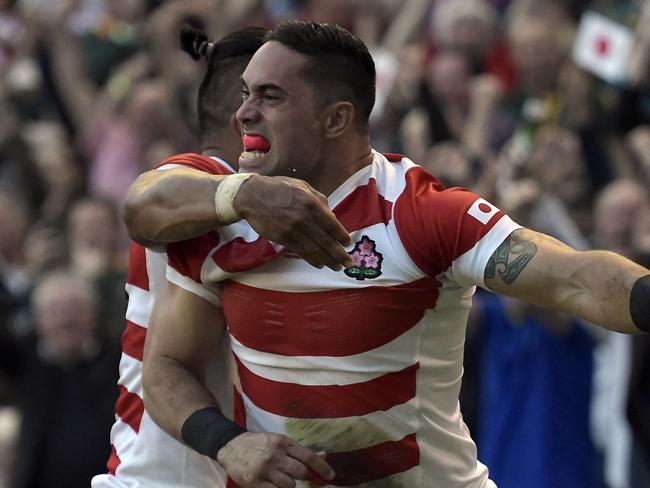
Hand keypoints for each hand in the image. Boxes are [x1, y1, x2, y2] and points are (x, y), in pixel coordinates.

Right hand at [217, 432, 334, 487]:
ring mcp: (264, 470)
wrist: (231, 447)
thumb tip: (323, 456)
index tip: (331, 475)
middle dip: (301, 475)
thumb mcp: (279, 442)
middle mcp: (274, 455)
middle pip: (300, 472)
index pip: (308, 455)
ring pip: (290, 485)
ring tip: (278, 477)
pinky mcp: (255, 482)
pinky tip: (272, 483)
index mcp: (282, 442)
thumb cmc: (259, 444)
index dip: (322, 467)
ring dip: (288, 484)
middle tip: (293, 473)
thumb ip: (299, 450)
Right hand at [234, 175, 353, 270]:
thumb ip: (319, 200)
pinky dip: (311, 259)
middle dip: (339, 254)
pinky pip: (300, 252)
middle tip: (349, 263)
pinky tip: (319, 264)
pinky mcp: (282, 238)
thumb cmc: (279, 188)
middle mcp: (303, 218)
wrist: (252, 196)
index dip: (341, 236)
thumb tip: (332, 216)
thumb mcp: (302, 186)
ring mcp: (292, 230)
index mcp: (310, 203)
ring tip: (337, 267)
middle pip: (325, 240)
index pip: (331, 223)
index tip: (348, 243)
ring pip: (314, 249)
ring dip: (327, 260)